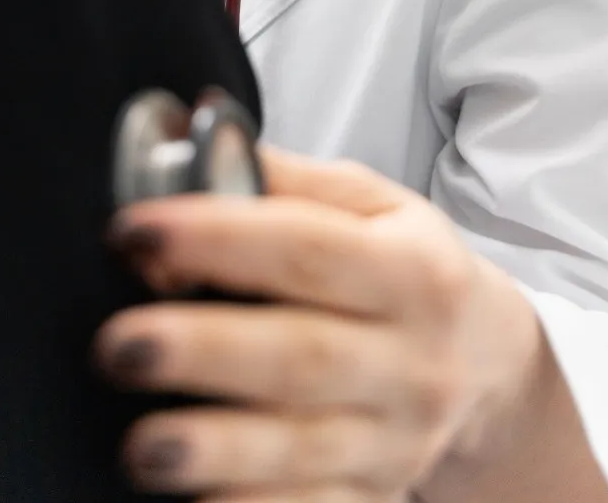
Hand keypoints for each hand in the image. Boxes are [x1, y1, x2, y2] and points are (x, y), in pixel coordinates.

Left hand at [95, 146, 540, 499]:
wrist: (488, 364)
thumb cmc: (411, 268)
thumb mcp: (376, 206)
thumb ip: (290, 180)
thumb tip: (204, 140)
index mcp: (412, 270)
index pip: (309, 250)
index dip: (219, 238)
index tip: (137, 230)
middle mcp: (411, 359)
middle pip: (301, 356)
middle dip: (204, 351)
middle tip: (118, 345)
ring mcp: (394, 440)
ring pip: (300, 449)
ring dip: (215, 448)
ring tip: (142, 444)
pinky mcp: (373, 498)